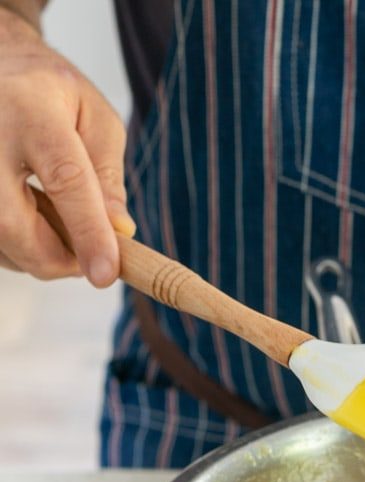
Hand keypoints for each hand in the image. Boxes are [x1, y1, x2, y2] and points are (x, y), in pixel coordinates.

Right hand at [0, 8, 133, 285]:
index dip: (88, 233)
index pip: (65, 180)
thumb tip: (118, 232)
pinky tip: (29, 219)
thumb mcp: (95, 118)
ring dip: (37, 253)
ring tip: (56, 222)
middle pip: (13, 225)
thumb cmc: (49, 93)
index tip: (106, 274)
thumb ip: (108, 176)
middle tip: (87, 259)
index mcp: (31, 110)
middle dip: (57, 259)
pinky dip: (16, 246)